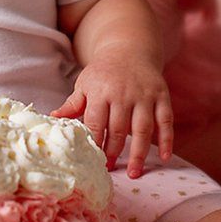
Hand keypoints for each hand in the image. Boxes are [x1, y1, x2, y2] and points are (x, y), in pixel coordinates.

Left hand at [49, 51, 173, 179]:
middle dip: (114, 151)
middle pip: (119, 128)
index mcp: (101, 91)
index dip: (95, 142)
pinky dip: (167, 140)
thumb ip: (73, 104)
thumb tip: (53, 118)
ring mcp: (144, 95)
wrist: (129, 49)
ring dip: (139, 153)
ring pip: (143, 128)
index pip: (96, 122)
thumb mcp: (85, 84)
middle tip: (111, 169)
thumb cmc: (103, 72)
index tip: (94, 161)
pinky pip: (166, 120)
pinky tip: (164, 158)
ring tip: (134, 173)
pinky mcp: (161, 96)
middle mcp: (124, 93)